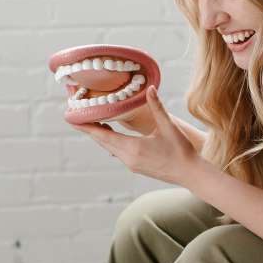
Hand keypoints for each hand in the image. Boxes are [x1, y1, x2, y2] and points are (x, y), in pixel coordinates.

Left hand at [72, 86, 204, 186]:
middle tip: (75, 116)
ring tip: (90, 121)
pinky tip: (110, 134)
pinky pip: (118, 152)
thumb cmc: (181, 151)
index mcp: (133, 148)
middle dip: (89, 128)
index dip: (86, 127)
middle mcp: (128, 158)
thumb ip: (157, 107)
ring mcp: (131, 164)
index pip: (103, 136)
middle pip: (103, 141)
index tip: (72, 119)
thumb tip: (150, 88)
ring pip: (110, 147)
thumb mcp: (168, 127)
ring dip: (100, 135)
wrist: (190, 174)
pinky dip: (110, 141)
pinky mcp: (136, 166)